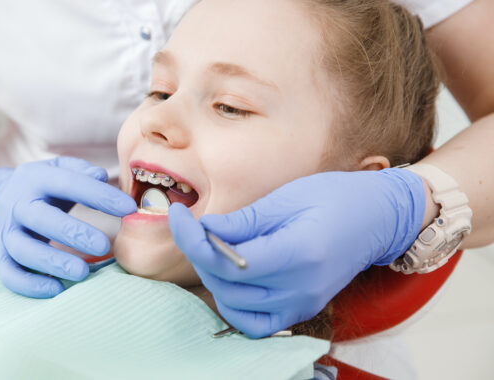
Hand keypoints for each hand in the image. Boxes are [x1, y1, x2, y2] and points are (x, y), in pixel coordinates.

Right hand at [0, 157, 136, 297]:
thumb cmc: (44, 188)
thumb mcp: (59, 170)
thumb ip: (81, 171)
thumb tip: (101, 176)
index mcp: (35, 179)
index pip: (68, 184)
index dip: (99, 195)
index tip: (128, 208)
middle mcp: (17, 205)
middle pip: (42, 219)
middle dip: (74, 233)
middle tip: (104, 245)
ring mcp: (7, 232)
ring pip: (24, 250)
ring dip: (53, 262)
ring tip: (83, 273)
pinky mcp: (1, 256)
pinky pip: (10, 274)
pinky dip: (31, 285)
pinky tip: (57, 289)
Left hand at [168, 168, 425, 337]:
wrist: (377, 218)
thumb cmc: (335, 197)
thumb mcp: (286, 198)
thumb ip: (242, 221)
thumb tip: (204, 231)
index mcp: (299, 252)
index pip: (227, 261)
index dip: (192, 239)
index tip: (178, 216)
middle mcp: (301, 287)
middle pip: (226, 284)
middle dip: (199, 254)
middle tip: (194, 227)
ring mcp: (302, 304)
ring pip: (234, 305)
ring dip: (212, 276)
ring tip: (214, 247)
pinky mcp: (301, 310)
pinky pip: (255, 323)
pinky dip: (233, 305)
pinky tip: (230, 279)